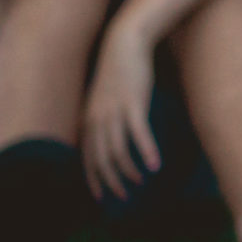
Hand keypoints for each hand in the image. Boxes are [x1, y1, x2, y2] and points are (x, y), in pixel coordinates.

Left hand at [82, 23, 159, 200]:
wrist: (124, 44)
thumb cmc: (118, 70)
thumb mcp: (104, 97)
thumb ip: (103, 117)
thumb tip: (107, 134)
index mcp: (88, 120)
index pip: (86, 158)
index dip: (93, 180)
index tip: (101, 198)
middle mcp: (97, 120)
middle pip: (101, 160)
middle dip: (111, 182)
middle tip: (124, 197)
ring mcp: (114, 113)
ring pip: (118, 151)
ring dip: (129, 171)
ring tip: (140, 183)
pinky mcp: (133, 104)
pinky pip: (139, 134)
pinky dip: (146, 152)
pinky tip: (155, 165)